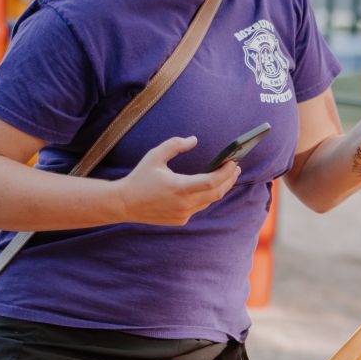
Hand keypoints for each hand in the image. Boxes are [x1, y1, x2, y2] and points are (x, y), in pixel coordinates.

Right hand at [115, 136, 240, 224]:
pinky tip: (209, 187)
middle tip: (236, 168)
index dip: (226, 172)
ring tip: (226, 176)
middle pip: (216, 193)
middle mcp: (184, 203)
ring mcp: (183, 214)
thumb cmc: (140, 177)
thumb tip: (194, 140)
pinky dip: (206, 196)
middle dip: (229, 180)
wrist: (124, 204)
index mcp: (179, 187)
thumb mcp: (155, 156)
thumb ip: (175, 145)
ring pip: (209, 201)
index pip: (211, 181)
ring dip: (219, 188)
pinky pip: (199, 207)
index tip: (233, 162)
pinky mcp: (180, 220)